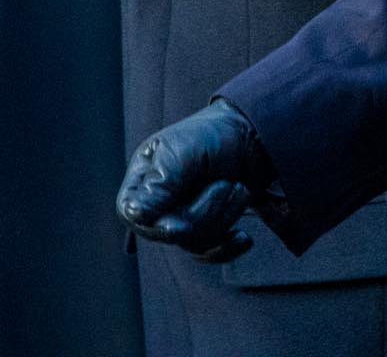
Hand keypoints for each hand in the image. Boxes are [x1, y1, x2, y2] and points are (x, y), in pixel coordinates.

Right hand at [117, 98, 273, 262]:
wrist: (255, 136)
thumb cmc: (216, 135)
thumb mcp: (186, 152)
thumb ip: (162, 183)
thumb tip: (133, 215)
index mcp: (143, 178)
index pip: (131, 213)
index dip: (154, 226)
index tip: (181, 226)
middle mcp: (158, 202)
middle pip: (167, 233)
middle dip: (204, 212)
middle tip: (228, 184)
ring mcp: (181, 216)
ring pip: (192, 241)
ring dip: (222, 217)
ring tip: (239, 188)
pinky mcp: (205, 227)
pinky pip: (207, 251)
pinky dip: (227, 247)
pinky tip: (244, 238)